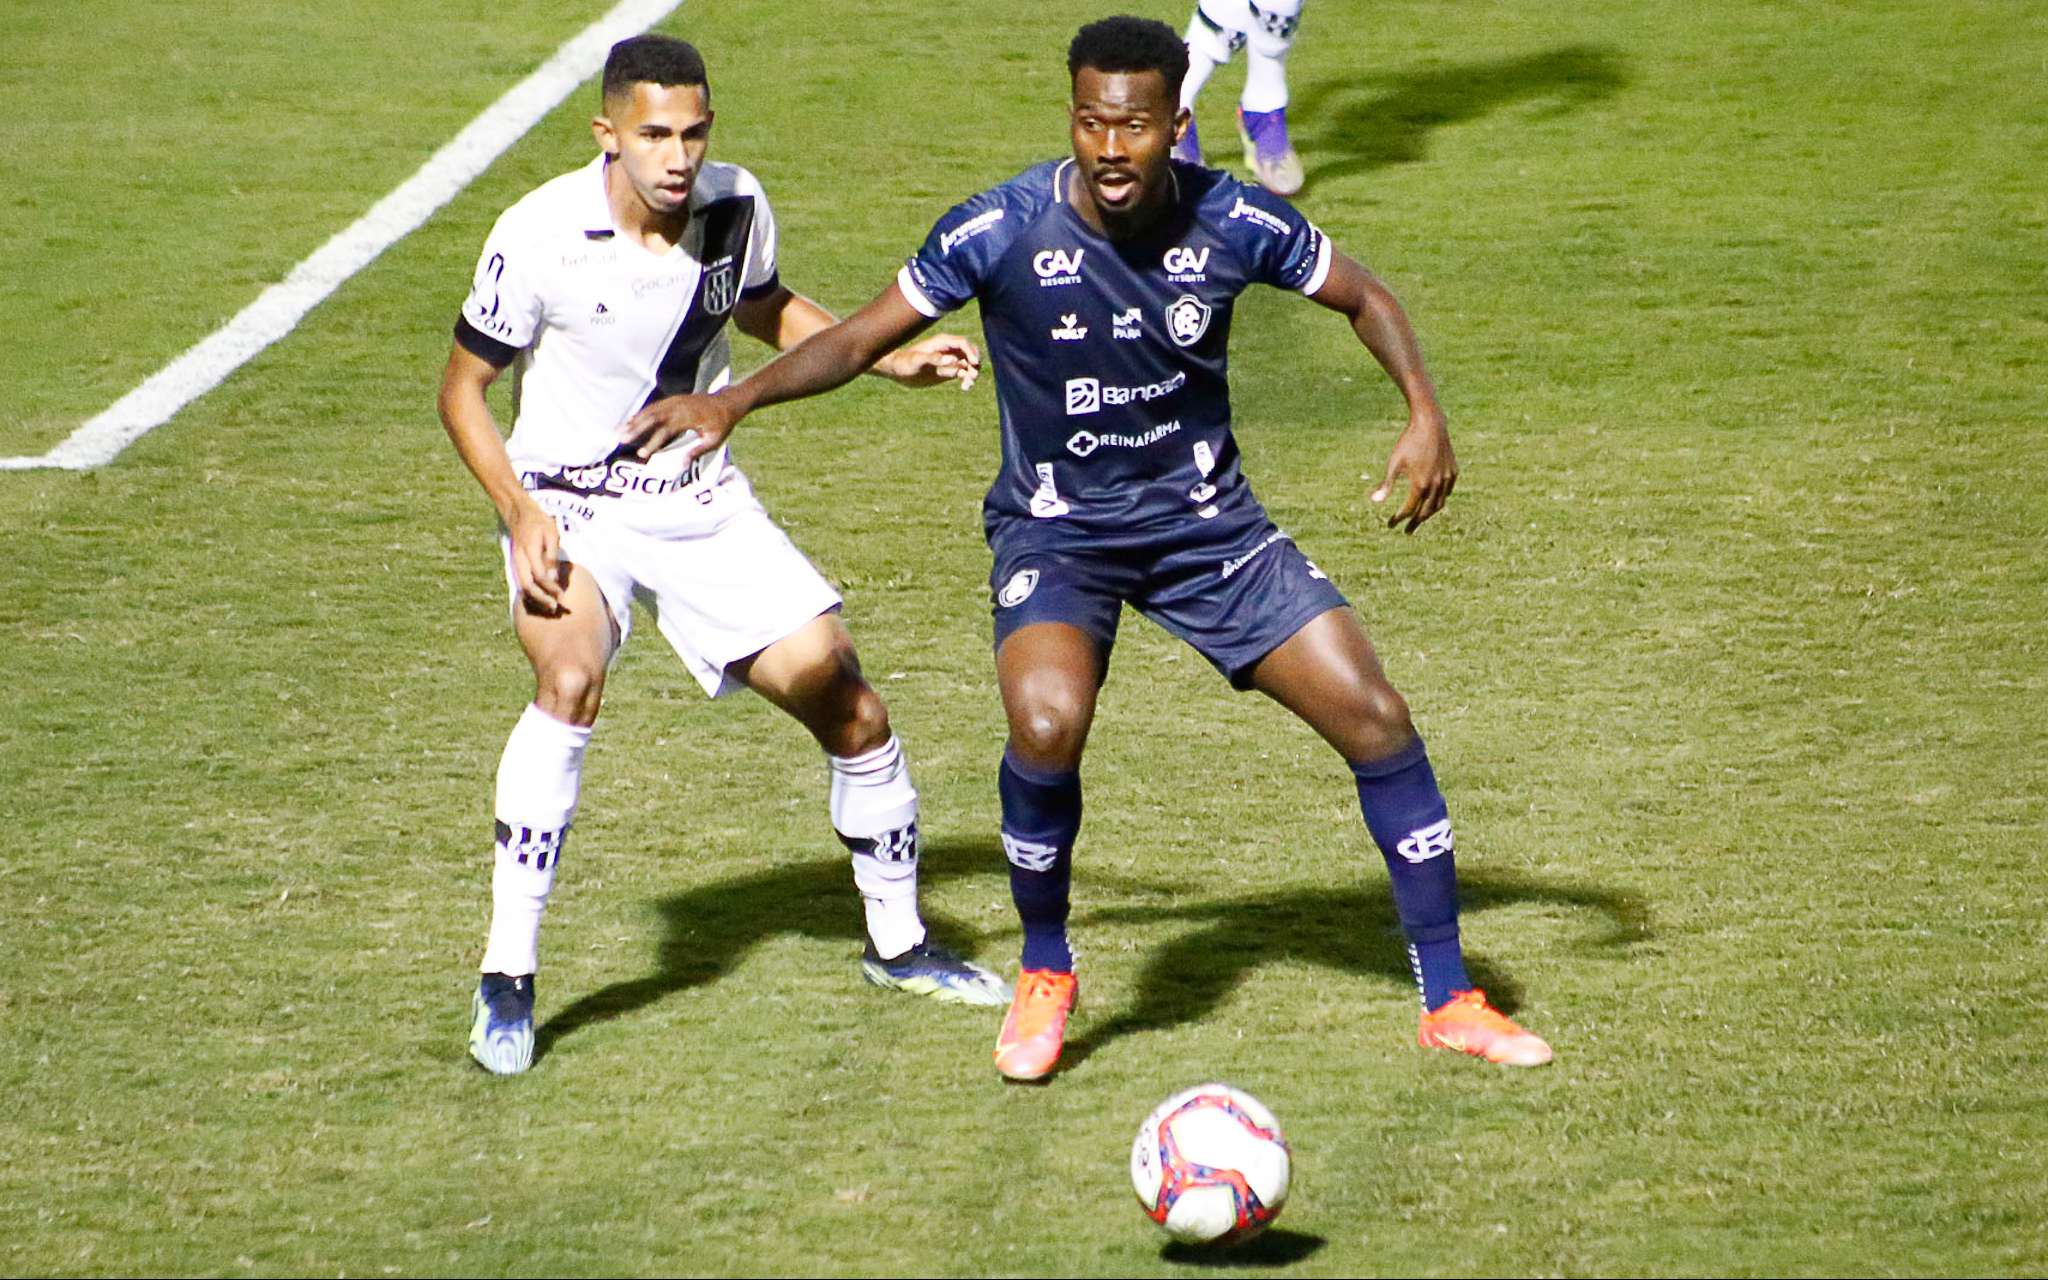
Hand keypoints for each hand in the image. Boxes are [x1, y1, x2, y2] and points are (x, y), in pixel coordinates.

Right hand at [505, 497, 568, 614]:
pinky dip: (529, 595)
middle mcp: (519, 559)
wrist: (519, 514)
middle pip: (527, 586)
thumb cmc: (540, 523)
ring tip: (548, 608)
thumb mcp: (551, 534)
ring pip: (521, 587)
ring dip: (534, 600)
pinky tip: (539, 600)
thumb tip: (553, 579)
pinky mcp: (515, 565)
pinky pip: (519, 584)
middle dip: (541, 599)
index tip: (562, 595)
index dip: (550, 588)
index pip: (539, 576)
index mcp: (529, 551)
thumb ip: (552, 557)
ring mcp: (515, 563)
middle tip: (555, 608)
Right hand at [620, 391, 740, 462]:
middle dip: (636, 428)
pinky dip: (640, 414)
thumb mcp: (714, 440)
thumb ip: (697, 451)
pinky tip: (630, 421)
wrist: (726, 403)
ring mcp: (674, 401)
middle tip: (621, 439)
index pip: (666, 430)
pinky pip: (653, 407)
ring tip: (619, 431)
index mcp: (688, 417)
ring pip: (650, 410)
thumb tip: (681, 464)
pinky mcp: (672, 400)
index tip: (642, 454)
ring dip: (634, 420)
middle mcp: (678, 407)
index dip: (653, 442)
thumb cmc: (721, 424)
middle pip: (653, 417)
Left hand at [876, 332, 980, 389]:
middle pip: (970, 352)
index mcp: (942, 342)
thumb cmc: (905, 362)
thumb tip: (954, 360)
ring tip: (967, 385)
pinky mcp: (948, 371)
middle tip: (972, 376)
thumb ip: (935, 358)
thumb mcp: (918, 360)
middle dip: (975, 363)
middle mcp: (948, 350)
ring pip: (969, 364)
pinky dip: (967, 379)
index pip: (963, 344)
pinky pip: (964, 373)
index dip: (971, 352)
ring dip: (972, 373)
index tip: (974, 364)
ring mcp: (950, 360)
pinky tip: (964, 388)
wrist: (898, 371)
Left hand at [1370, 411, 1456, 533]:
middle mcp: (1436, 486)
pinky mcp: (1453, 472)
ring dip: (1428, 514)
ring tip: (1419, 519)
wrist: (1430, 425)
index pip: (1408, 510)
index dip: (1398, 519)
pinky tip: (1433, 501)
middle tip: (1407, 531)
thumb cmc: (1408, 442)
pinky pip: (1447, 492)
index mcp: (1420, 485)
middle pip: (1425, 512)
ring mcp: (1447, 479)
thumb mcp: (1394, 463)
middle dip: (1414, 523)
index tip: (1390, 524)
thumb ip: (1386, 484)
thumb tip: (1374, 501)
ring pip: (1439, 505)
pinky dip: (1440, 500)